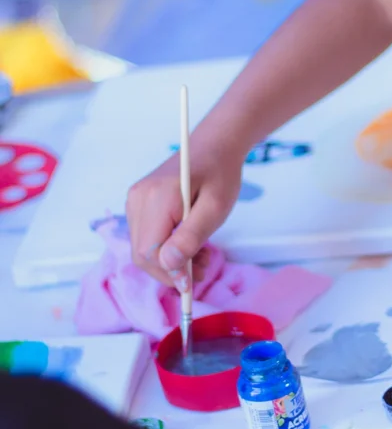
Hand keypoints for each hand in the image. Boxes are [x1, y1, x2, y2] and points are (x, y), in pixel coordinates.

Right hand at [126, 140, 243, 288]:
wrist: (214, 145)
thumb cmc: (220, 173)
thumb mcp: (215, 208)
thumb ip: (191, 237)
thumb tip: (169, 265)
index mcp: (156, 198)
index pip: (149, 252)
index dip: (168, 273)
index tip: (192, 283)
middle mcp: (138, 199)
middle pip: (142, 253)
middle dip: (170, 270)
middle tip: (201, 271)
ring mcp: (135, 200)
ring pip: (143, 247)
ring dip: (170, 261)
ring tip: (201, 257)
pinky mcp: (139, 202)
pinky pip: (146, 235)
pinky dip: (166, 247)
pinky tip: (189, 244)